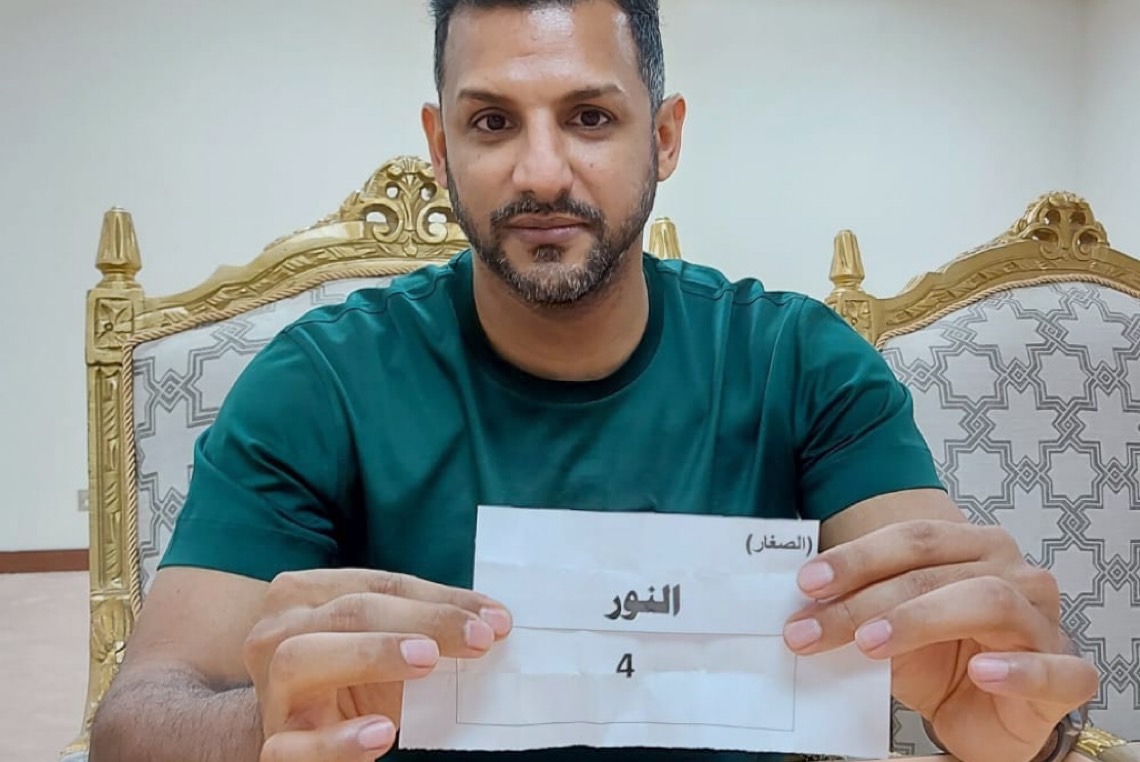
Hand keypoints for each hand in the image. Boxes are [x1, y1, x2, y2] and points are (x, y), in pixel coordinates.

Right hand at [242, 569, 511, 761]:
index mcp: (305, 595)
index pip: (379, 586)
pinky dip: (338, 740)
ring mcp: (271, 691)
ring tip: (427, 662)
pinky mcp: (276, 744)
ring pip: (301, 659)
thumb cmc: (350, 679)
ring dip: (371, 655)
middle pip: (348, 611)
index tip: (495, 619)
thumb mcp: (384, 644)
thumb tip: (492, 622)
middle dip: (420, 620)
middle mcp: (276, 633)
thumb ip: (423, 628)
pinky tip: (381, 733)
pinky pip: (290, 745)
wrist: (298, 732)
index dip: (440, 599)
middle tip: (476, 638)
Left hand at [782, 519, 1097, 761]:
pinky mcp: (1067, 674)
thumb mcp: (887, 631)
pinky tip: (983, 672)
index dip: (857, 556)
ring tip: (870, 643)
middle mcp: (1014, 573)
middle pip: (934, 569)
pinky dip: (1018, 669)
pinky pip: (1052, 668)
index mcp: (972, 548)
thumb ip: (856, 611)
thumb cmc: (941, 662)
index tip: (806, 583)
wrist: (988, 715)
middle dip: (864, 598)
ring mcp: (1044, 622)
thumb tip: (797, 607)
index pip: (912, 538)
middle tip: (812, 628)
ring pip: (987, 600)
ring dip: (920, 619)